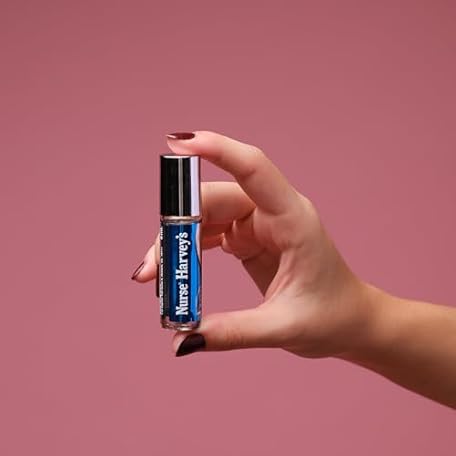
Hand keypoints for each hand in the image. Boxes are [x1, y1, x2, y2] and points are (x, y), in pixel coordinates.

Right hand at [133, 131, 371, 357]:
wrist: (350, 322)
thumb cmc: (331, 317)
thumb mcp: (284, 327)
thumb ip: (233, 332)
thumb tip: (182, 340)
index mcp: (293, 219)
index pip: (253, 169)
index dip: (217, 150)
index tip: (178, 142)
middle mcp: (273, 212)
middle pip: (213, 200)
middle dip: (176, 228)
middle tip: (150, 269)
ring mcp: (258, 223)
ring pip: (205, 216)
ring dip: (177, 241)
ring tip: (155, 278)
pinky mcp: (248, 237)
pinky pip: (209, 232)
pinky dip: (188, 249)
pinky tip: (175, 271)